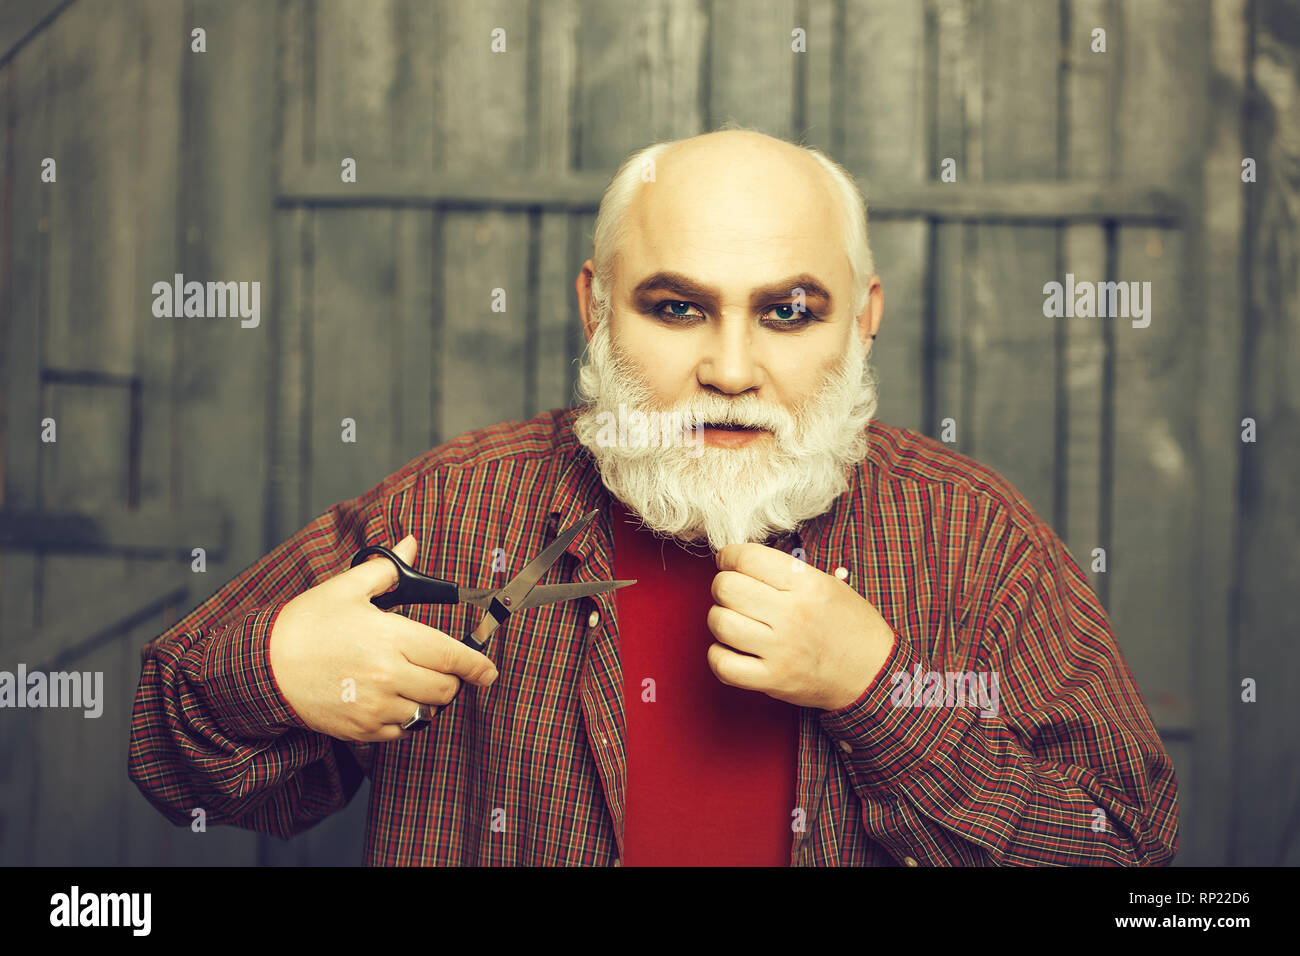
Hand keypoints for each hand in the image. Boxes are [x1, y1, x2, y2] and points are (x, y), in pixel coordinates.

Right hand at [268, 534, 498, 742]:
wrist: (263, 669)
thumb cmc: (305, 625)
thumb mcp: (345, 589)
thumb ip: (386, 569)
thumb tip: (410, 544)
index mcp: (391, 638)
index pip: (451, 656)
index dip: (477, 665)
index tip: (489, 671)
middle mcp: (388, 677)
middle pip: (444, 689)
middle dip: (449, 679)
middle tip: (435, 666)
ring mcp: (375, 708)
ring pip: (426, 713)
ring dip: (426, 699)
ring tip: (407, 680)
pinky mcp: (361, 731)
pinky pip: (401, 732)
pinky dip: (405, 718)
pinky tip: (389, 698)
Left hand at [706, 542, 896, 710]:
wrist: (872, 673)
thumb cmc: (848, 624)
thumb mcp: (826, 583)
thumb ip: (784, 570)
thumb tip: (738, 559)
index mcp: (807, 584)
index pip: (747, 558)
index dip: (729, 556)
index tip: (729, 561)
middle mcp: (792, 615)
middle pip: (726, 588)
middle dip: (723, 585)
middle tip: (735, 592)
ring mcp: (781, 650)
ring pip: (720, 623)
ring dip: (720, 618)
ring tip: (735, 620)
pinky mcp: (772, 680)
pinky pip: (722, 664)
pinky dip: (719, 655)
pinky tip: (732, 648)